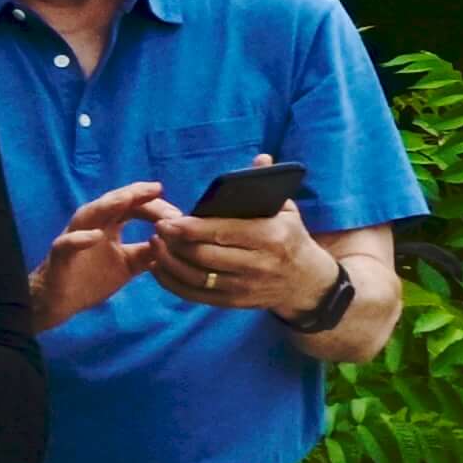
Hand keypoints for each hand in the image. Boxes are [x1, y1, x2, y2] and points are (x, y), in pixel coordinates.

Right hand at [29, 180, 176, 330]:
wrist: (60, 304)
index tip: (178, 212)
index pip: (133, 207)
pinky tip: (95, 236)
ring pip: (88, 215)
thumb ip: (150, 251)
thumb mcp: (129, 264)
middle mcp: (91, 227)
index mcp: (108, 226)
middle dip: (135, 195)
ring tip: (127, 198)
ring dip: (107, 205)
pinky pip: (65, 244)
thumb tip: (178, 241)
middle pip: (112, 203)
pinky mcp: (59, 258)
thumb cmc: (92, 279)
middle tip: (157, 189)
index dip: (154, 206)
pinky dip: (78, 239)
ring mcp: (73, 239)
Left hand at [151, 196, 327, 318]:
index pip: (223, 233)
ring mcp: (245, 287)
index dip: (190, 228)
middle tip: (158, 229)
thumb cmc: (290, 238)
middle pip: (204, 256)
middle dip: (175, 244)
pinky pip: (195, 295)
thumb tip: (261, 159)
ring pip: (196, 277)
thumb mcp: (287, 211)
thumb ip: (268, 186)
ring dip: (169, 262)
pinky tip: (160, 267)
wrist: (306, 282)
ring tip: (155, 245)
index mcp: (270, 237)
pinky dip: (172, 283)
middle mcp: (258, 265)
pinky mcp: (234, 303)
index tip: (167, 221)